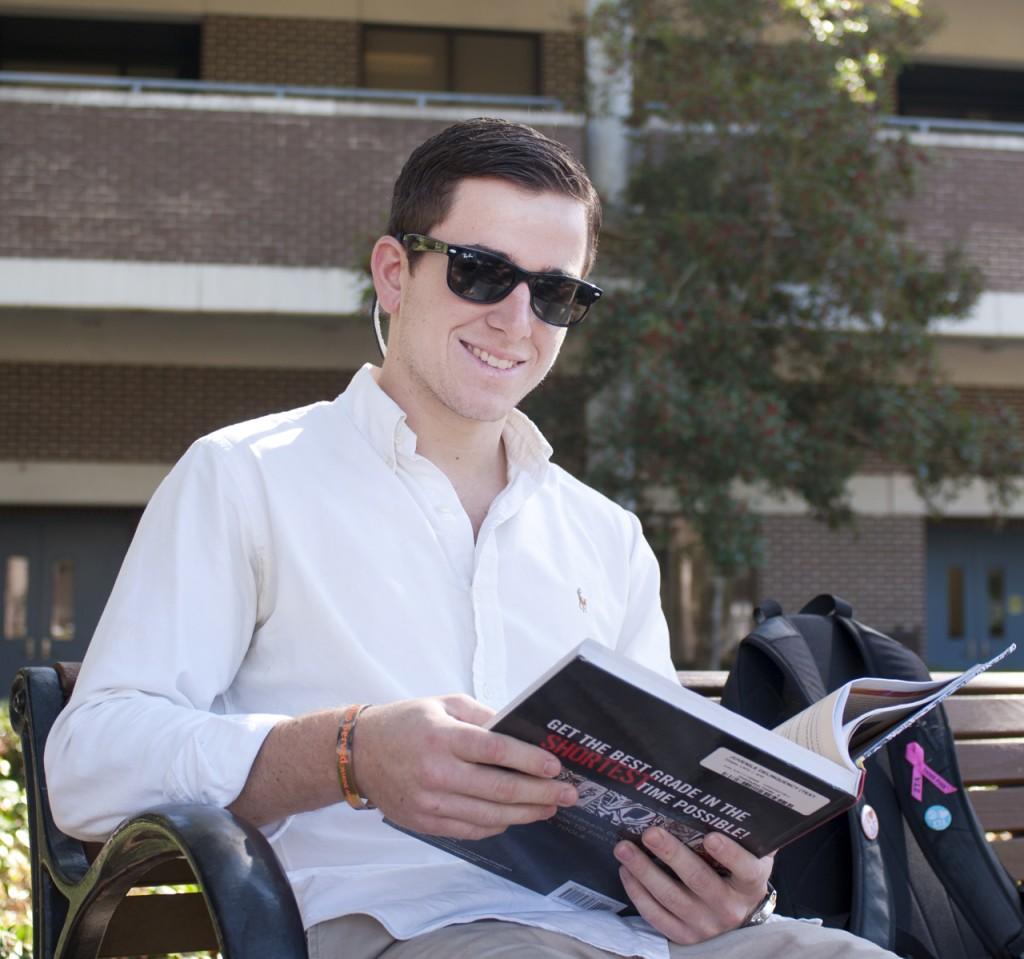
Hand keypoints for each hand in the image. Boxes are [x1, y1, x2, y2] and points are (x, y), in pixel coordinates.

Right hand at [353, 695, 577, 838]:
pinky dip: (497, 826)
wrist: (358, 753)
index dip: (530, 761)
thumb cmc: (406, 723)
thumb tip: (521, 731)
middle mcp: (436, 772)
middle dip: (540, 793)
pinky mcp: (425, 823)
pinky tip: (515, 817)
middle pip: (499, 789)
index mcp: (443, 737)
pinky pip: (470, 830)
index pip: (496, 751)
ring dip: (525, 814)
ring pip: (489, 816)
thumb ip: (483, 716)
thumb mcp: (444, 704)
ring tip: (549, 808)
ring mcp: (430, 803)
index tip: (556, 766)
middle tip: (568, 794)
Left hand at [614, 829, 773, 944]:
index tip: (711, 837)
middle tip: (650, 833)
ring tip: (624, 848)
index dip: (730, 854)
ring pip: (671, 897)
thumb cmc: (740, 877)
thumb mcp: (753, 858)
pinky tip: (626, 871)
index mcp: (750, 885)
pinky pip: (656, 915)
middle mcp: (729, 908)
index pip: (746, 870)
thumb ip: (748, 835)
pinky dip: (638, 893)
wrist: (739, 922)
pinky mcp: (683, 935)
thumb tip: (737, 797)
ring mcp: (705, 925)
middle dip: (672, 855)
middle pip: (699, 880)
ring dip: (644, 871)